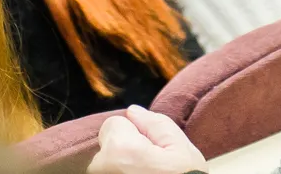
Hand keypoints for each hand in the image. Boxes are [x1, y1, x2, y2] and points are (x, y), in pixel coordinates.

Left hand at [88, 106, 206, 173]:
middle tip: (146, 167)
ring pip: (104, 165)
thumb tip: (133, 112)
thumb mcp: (180, 148)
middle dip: (122, 151)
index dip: (133, 133)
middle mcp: (100, 168)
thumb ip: (154, 124)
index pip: (112, 124)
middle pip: (105, 146)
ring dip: (118, 168)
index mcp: (120, 150)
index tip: (147, 149)